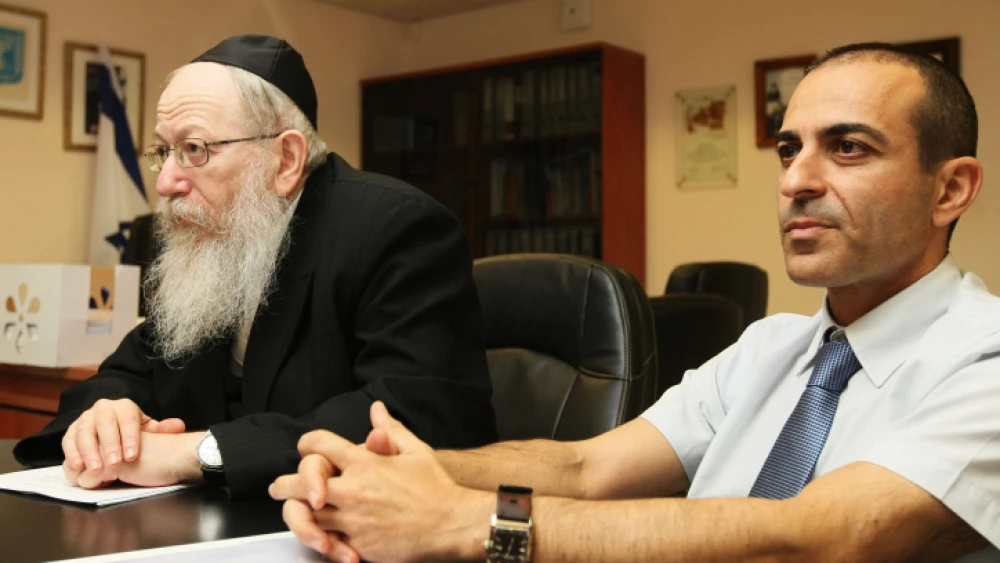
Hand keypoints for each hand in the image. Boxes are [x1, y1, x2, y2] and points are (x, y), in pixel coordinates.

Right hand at [61, 398, 185, 477]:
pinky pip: (67, 440)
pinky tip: (78, 467)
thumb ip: (162, 430)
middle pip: (104, 423)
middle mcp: (103, 408)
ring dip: (89, 451)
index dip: (130, 437)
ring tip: (96, 470)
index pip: (128, 419)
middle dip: (109, 445)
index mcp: (124, 406)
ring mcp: (85, 418)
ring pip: (84, 432)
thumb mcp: (148, 431)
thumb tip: (178, 426)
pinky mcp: (71, 431)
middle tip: (114, 464)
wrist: (113, 432)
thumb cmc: (133, 434)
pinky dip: (71, 453)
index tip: (132, 456)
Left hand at [270, 401, 489, 562]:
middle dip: (285, 485)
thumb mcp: (414, 450)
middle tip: (278, 488)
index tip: (306, 450)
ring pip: (308, 517)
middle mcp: (353, 490)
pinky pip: (328, 543)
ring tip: (291, 512)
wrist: (450, 523)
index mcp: (364, 463)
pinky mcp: (358, 545)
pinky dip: (321, 539)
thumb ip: (390, 430)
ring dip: (298, 514)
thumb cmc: (435, 487)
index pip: (320, 445)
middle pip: (301, 484)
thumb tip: (377, 410)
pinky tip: (318, 536)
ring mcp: (353, 520)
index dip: (308, 444)